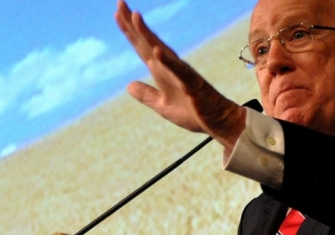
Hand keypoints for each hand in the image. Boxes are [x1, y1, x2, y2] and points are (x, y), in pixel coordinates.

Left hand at [114, 0, 245, 148]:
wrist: (218, 122)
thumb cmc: (194, 113)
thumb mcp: (163, 106)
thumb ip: (146, 95)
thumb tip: (129, 85)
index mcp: (161, 71)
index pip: (141, 47)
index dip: (129, 31)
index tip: (117, 12)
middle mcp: (170, 67)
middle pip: (147, 42)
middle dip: (132, 24)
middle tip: (119, 3)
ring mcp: (181, 73)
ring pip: (161, 50)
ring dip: (148, 34)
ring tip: (134, 17)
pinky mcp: (192, 84)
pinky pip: (178, 71)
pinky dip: (167, 61)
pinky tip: (156, 50)